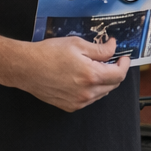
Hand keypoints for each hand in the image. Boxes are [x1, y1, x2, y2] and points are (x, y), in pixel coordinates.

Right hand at [6, 37, 129, 111]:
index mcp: (92, 76)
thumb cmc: (49, 53)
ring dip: (104, 82)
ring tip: (94, 68)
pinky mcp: (70, 106)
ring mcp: (78, 102)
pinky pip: (89, 99)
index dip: (124, 65)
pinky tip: (82, 79)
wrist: (26, 68)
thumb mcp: (77, 44)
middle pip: (113, 85)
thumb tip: (114, 48)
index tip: (123, 58)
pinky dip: (92, 90)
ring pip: (102, 93)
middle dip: (115, 72)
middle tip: (110, 61)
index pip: (119, 74)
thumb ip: (100, 49)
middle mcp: (87, 93)